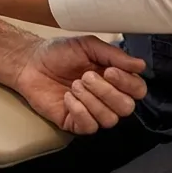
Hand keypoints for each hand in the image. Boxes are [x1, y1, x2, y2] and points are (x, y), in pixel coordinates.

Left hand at [12, 36, 148, 134]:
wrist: (30, 62)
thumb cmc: (59, 53)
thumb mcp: (88, 46)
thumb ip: (114, 55)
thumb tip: (141, 65)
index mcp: (115, 79)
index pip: (138, 90)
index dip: (127, 83)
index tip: (109, 71)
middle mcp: (107, 98)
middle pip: (126, 108)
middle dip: (107, 92)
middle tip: (86, 76)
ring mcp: (92, 112)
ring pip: (109, 119)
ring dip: (91, 100)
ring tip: (74, 85)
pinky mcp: (75, 123)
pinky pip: (89, 127)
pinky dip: (79, 111)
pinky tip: (68, 98)